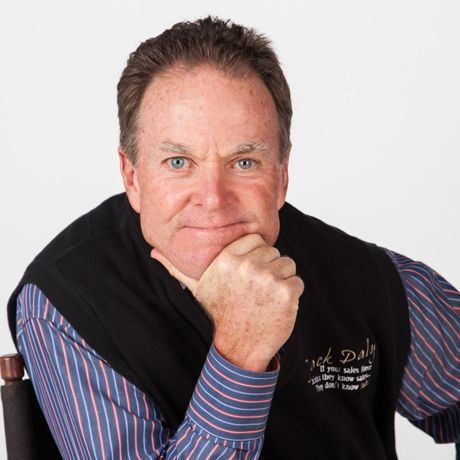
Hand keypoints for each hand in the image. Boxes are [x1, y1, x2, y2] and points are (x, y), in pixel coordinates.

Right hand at [151, 234, 303, 371]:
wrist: (239, 347)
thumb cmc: (221, 312)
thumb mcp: (197, 287)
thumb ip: (176, 267)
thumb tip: (153, 251)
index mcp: (228, 258)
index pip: (256, 240)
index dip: (255, 257)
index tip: (248, 276)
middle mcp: (247, 265)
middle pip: (273, 252)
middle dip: (269, 269)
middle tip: (256, 291)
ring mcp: (267, 278)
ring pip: (287, 264)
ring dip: (281, 281)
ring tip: (265, 298)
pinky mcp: (286, 292)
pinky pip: (297, 281)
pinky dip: (292, 295)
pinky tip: (276, 307)